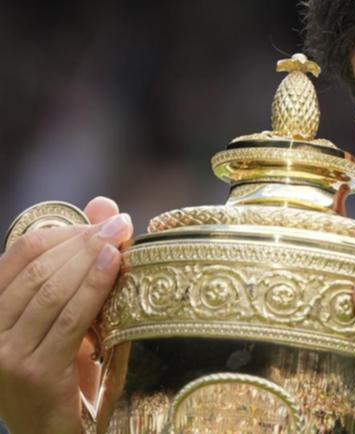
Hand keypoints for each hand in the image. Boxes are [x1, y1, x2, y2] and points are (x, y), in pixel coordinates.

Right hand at [0, 197, 131, 433]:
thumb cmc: (67, 374)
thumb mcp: (69, 316)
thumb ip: (79, 262)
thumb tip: (103, 204)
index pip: (20, 253)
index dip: (64, 230)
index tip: (104, 219)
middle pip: (38, 267)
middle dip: (83, 239)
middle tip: (120, 224)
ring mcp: (5, 354)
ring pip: (53, 288)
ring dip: (91, 257)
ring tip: (120, 237)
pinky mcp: (32, 372)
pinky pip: (69, 318)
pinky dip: (94, 285)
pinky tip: (114, 263)